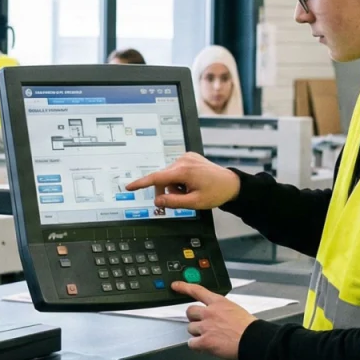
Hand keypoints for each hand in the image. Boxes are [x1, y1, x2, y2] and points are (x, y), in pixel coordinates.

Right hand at [124, 152, 240, 209]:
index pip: (156, 178)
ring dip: (175, 186)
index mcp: (184, 171)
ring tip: (190, 190)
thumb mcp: (194, 202)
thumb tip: (157, 201)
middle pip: (162, 178)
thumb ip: (174, 202)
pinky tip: (192, 183)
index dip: (141, 184)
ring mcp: (186, 157)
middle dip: (168, 191)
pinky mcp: (189, 157)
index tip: (129, 187)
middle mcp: (183, 161)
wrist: (231, 184)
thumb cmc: (215, 193)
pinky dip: (179, 179)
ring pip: (169, 175)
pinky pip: (176, 170)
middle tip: (182, 199)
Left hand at [176, 282, 255, 359]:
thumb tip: (216, 316)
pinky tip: (205, 347)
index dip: (184, 287)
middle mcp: (210, 312)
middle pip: (190, 311)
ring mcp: (206, 326)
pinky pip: (191, 343)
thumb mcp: (235, 310)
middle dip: (194, 318)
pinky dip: (197, 346)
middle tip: (202, 324)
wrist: (253, 341)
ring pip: (190, 328)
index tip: (176, 286)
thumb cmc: (249, 328)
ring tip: (210, 337)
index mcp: (219, 302)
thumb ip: (221, 310)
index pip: (197, 290)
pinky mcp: (205, 341)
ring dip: (197, 333)